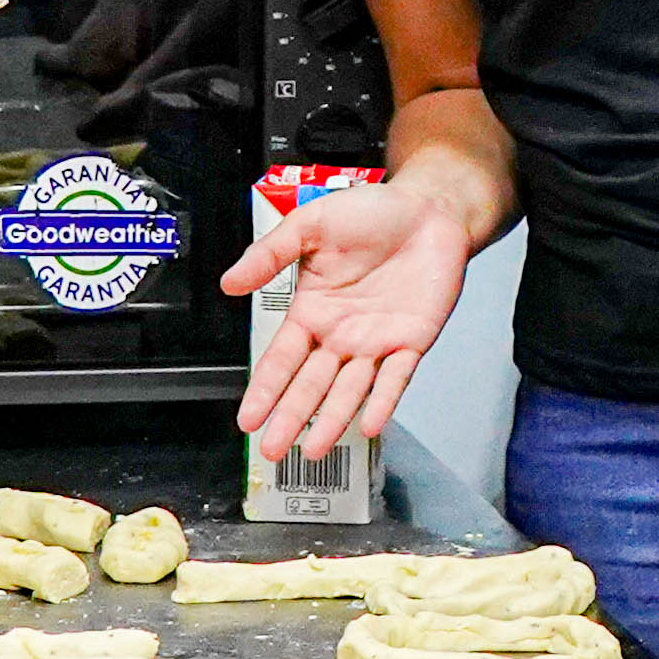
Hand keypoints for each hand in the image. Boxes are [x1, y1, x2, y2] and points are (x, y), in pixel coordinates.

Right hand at [217, 181, 469, 456]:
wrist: (429, 208)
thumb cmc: (371, 212)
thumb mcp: (310, 225)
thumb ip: (270, 254)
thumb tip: (229, 282)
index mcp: (312, 311)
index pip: (282, 359)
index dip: (265, 390)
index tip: (248, 419)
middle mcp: (341, 334)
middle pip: (310, 385)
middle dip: (291, 418)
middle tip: (273, 450)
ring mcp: (376, 342)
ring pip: (349, 390)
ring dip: (331, 420)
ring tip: (313, 450)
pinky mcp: (412, 340)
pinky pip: (396, 377)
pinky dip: (383, 401)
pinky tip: (368, 423)